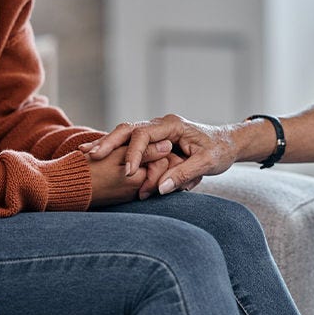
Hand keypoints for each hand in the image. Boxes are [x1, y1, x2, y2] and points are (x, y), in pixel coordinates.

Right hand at [81, 115, 235, 194]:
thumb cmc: (220, 152)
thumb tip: (160, 189)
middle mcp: (161, 125)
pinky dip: (116, 150)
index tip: (127, 172)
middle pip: (128, 130)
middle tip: (90, 156)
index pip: (144, 134)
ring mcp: (156, 132)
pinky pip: (131, 144)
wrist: (228, 143)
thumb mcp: (207, 164)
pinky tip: (97, 157)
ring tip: (85, 155)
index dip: (133, 153)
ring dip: (107, 145)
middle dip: (108, 142)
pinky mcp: (154, 142)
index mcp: (172, 125)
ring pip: (126, 136)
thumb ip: (184, 175)